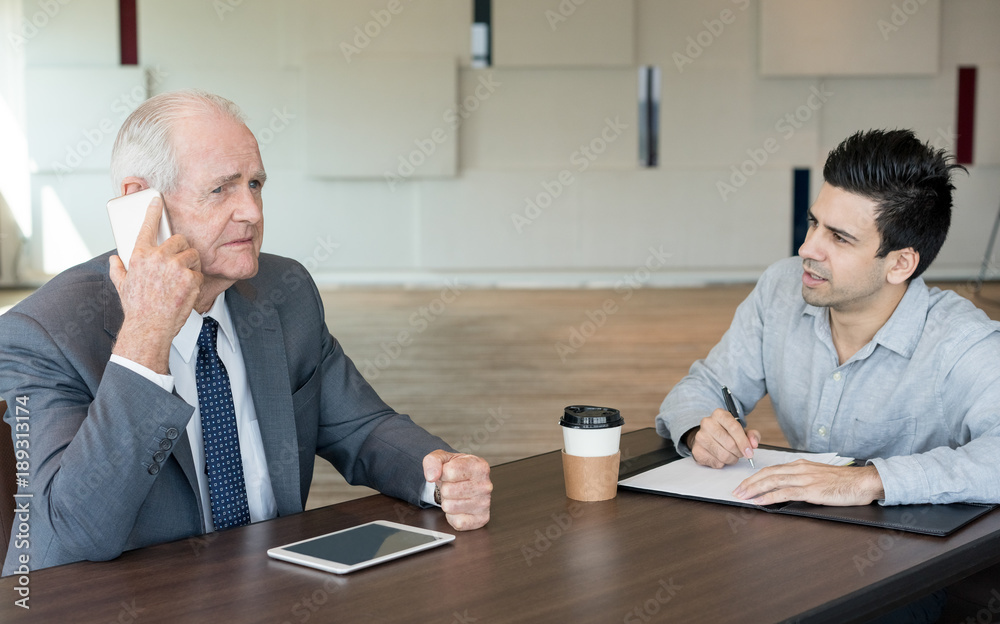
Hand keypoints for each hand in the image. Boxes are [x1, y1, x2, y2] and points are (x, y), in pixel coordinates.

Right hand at [110, 195, 202, 373]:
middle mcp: (157, 257)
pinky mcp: (190, 278)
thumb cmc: (136, 308)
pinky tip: (186, 292)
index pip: (147, 227)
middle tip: (179, 263)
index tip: (157, 200)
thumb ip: (118, 270)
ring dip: (191, 265)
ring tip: (182, 280)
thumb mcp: (123, 287)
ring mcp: (175, 267)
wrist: (149, 327)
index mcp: (139, 256)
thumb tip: (114, 260)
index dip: (153, 212)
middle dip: (182, 250)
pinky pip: (199, 272)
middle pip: (179, 239)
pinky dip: (196, 281)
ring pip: (192, 255)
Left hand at [423, 450, 491, 530]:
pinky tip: (460, 507)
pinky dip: (453, 517)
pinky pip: (457, 522)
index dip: (442, 473)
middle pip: (448, 491)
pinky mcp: (482, 519)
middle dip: (445, 489)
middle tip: (452, 486)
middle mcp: (485, 485)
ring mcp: (485, 503)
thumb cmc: (456, 470)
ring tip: (456, 495)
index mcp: (479, 466)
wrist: (464, 482)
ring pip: (449, 507)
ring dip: (448, 502)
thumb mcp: (442, 458)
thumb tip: (431, 476)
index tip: (448, 473)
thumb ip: (433, 461)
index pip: (449, 472)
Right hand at [687, 408, 759, 468]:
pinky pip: (715, 462)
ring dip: (732, 459)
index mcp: (719, 414)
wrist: (707, 437)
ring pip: (723, 455)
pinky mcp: (696, 450)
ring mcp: (700, 436)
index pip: (734, 428)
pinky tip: (721, 458)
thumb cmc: (727, 433)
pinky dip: (722, 464)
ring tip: (732, 456)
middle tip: (740, 454)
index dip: (744, 442)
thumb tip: (754, 444)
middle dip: (739, 453)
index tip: (750, 453)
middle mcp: (707, 423)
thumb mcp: (742, 430)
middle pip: (730, 444)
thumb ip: (752, 435)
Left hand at [732, 460, 884, 505]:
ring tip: (742, 496)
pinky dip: (768, 497)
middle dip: (749, 482)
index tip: (744, 484)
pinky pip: (784, 492)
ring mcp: (805, 479)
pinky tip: (759, 501)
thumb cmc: (844, 482)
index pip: (772, 469)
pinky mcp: (811, 490)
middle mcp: (800, 469)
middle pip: (767, 473)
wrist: (863, 482)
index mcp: (801, 465)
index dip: (756, 477)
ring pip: (772, 481)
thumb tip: (788, 489)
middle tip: (736, 491)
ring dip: (754, 489)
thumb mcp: (819, 476)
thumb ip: (803, 479)